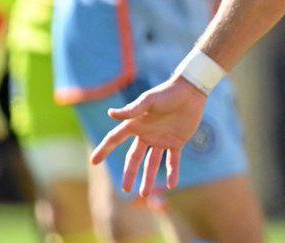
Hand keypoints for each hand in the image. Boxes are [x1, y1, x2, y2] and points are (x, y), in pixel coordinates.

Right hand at [90, 77, 206, 196]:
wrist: (191, 91)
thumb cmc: (167, 93)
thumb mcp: (148, 101)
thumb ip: (131, 110)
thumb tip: (110, 114)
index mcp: (136, 124)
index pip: (115, 139)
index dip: (104, 149)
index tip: (93, 161)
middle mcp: (146, 134)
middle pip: (134, 158)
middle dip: (130, 173)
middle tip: (125, 190)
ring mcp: (162, 139)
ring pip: (152, 163)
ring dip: (148, 178)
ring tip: (145, 194)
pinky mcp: (177, 142)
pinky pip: (173, 161)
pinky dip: (172, 172)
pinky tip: (171, 185)